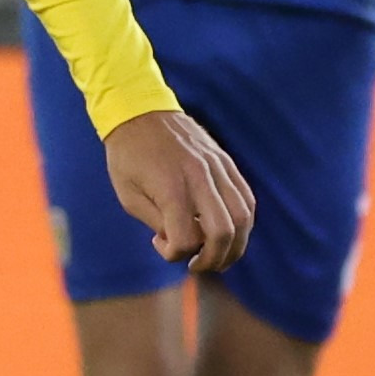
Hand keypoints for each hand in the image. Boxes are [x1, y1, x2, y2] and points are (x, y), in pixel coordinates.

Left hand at [102, 107, 255, 273]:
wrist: (139, 111)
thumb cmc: (128, 157)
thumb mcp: (129, 196)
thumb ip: (158, 223)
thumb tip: (183, 244)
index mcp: (171, 187)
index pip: (186, 239)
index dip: (175, 254)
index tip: (160, 244)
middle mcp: (200, 177)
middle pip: (224, 232)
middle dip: (213, 259)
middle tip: (196, 264)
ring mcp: (217, 168)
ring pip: (243, 217)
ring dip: (234, 246)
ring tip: (216, 255)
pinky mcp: (226, 162)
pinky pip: (246, 198)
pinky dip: (241, 222)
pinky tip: (226, 231)